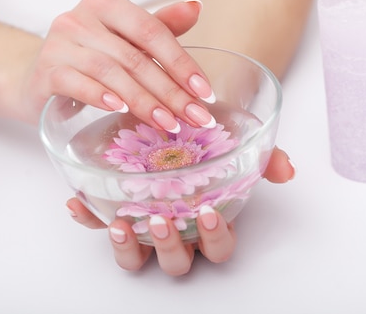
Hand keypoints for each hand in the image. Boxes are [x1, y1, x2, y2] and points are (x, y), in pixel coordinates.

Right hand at [21, 0, 214, 129]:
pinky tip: (118, 108)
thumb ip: (159, 26)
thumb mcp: (125, 39)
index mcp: (105, 3)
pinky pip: (75, 82)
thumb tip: (196, 7)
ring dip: (143, 101)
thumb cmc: (88, 56)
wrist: (37, 75)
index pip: (151, 30)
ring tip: (168, 123)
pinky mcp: (45, 70)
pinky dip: (98, 95)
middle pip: (135, 56)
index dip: (181, 62)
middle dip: (170, 91)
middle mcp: (80, 17)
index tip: (204, 93)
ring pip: (110, 72)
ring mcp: (59, 43)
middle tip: (195, 117)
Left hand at [67, 146, 295, 275]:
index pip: (219, 247)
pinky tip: (78, 203)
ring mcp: (142, 221)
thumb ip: (264, 155)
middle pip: (177, 260)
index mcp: (208, 218)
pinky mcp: (113, 206)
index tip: (207, 213)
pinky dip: (87, 217)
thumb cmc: (209, 129)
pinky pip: (97, 223)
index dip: (215, 239)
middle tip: (160, 220)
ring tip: (120, 223)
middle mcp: (176, 227)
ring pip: (136, 257)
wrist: (175, 106)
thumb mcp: (237, 136)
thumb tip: (287, 171)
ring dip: (127, 247)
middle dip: (170, 246)